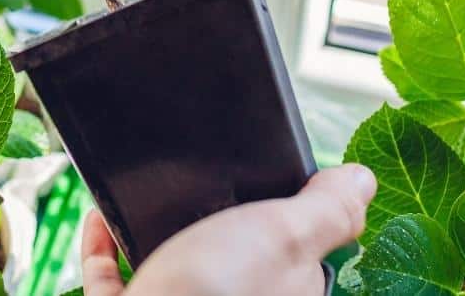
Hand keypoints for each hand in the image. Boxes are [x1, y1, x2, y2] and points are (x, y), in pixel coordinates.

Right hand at [82, 164, 376, 295]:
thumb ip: (326, 211)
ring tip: (147, 193)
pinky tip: (102, 217)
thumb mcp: (283, 237)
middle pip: (234, 264)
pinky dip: (105, 249)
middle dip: (215, 223)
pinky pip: (116, 281)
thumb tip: (362, 180)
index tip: (269, 185)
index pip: (304, 264)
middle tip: (200, 181)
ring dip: (154, 229)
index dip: (292, 221)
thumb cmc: (214, 295)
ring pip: (173, 270)